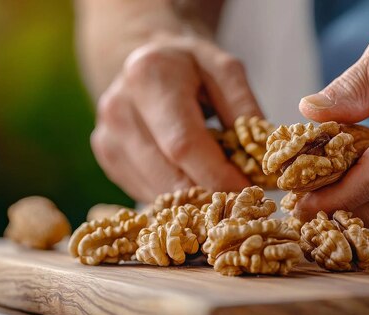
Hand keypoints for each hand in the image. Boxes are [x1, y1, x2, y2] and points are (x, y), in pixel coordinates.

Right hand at [92, 34, 258, 201]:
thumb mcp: (225, 70)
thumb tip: (262, 159)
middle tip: (240, 200)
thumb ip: (245, 110)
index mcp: (149, 78)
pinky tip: (191, 182)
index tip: (248, 190)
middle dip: (209, 195)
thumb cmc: (190, 66)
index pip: (184, 144)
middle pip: (168, 175)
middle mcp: (118, 109)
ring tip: (219, 190)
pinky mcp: (106, 158)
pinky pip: (145, 193)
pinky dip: (174, 197)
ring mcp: (107, 137)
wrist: (146, 59)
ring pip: (155, 192)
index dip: (218, 174)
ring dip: (193, 202)